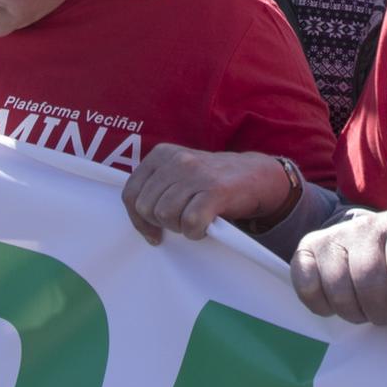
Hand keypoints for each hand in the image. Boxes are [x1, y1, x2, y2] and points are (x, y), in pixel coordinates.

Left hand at [121, 145, 291, 243]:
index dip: (138, 220)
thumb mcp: (179, 174)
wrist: (256, 176)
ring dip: (180, 227)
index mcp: (162, 154)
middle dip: (162, 223)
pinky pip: (190, 222)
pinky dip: (196, 232)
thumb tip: (140, 222)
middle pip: (147, 207)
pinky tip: (206, 227)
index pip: (131, 193)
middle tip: (182, 221)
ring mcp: (196, 174)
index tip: (151, 232)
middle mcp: (177, 160)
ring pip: (166, 216)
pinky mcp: (215, 190)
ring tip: (195, 220)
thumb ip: (156, 188)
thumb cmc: (212, 181)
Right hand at [289, 210, 386, 327]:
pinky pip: (310, 289)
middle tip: (386, 316)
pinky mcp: (303, 251)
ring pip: (340, 289)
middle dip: (380, 311)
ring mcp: (332, 238)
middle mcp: (366, 227)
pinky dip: (323, 306)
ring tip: (364, 311)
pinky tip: (335, 302)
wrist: (353, 240)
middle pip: (370, 281)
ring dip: (353, 313)